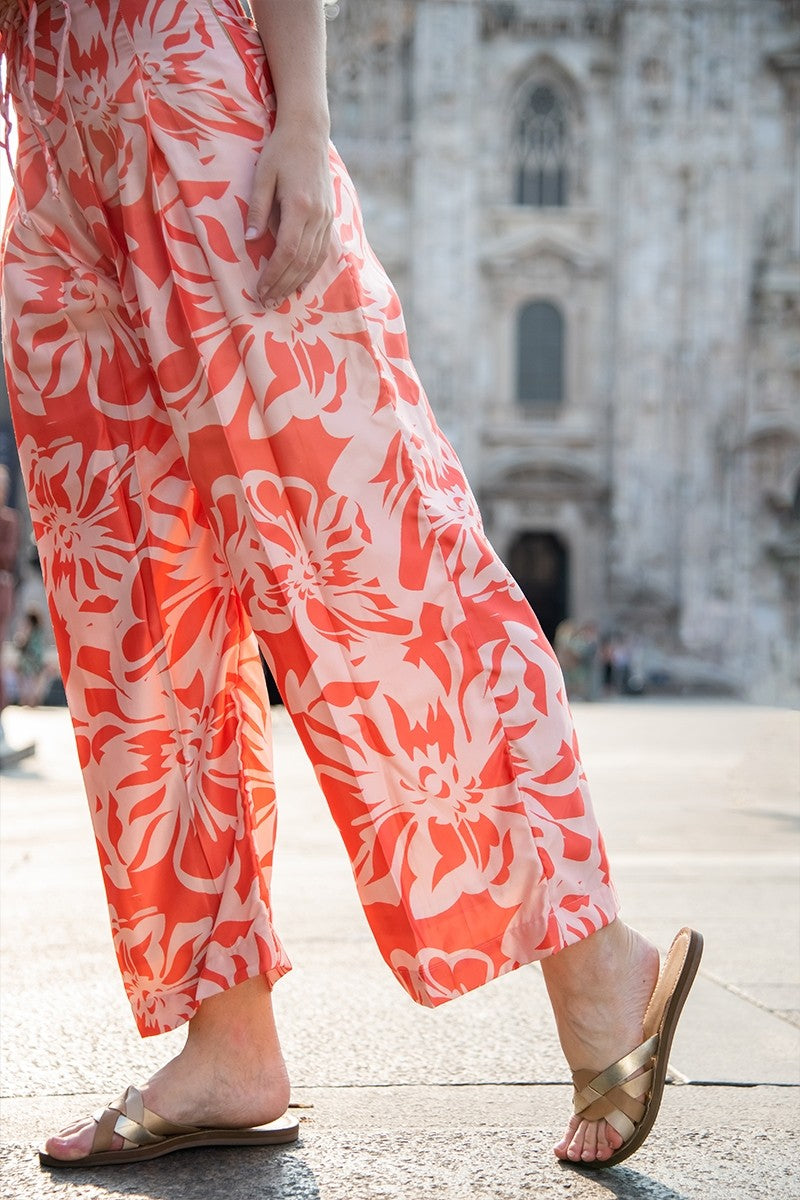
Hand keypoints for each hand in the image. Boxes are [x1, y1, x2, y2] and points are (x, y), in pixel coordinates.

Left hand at [245, 121, 334, 306]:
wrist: (309, 132)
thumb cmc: (280, 151)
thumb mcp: (262, 175)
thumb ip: (257, 209)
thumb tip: (250, 241)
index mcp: (300, 206)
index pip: (288, 251)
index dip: (274, 274)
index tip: (260, 290)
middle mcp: (317, 217)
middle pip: (301, 262)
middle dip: (283, 285)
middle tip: (266, 303)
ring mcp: (327, 219)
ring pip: (314, 261)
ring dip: (296, 283)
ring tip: (279, 299)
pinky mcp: (329, 219)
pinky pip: (322, 253)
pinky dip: (310, 272)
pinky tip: (299, 285)